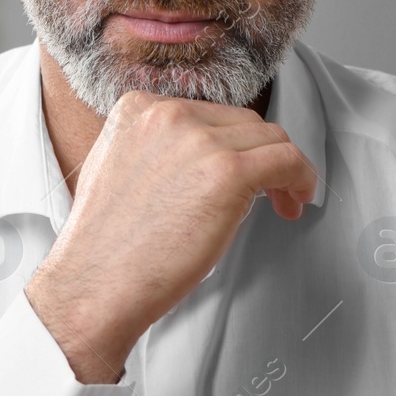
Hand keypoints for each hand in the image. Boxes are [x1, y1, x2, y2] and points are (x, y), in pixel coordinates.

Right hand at [24, 89, 316, 383]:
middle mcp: (167, 114)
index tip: (240, 172)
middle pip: (242, 122)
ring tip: (283, 201)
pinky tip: (295, 201)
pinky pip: (287, 160)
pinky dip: (302, 178)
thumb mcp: (118, 170)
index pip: (208, 114)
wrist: (93, 287)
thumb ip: (157, 151)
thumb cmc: (106, 250)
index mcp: (138, 109)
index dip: (232, 146)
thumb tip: (201, 161)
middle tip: (269, 192)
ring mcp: (199, 140)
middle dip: (259, 157)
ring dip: (284, 170)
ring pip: (269, 138)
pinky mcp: (227, 171)